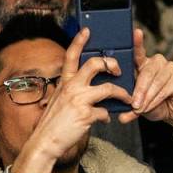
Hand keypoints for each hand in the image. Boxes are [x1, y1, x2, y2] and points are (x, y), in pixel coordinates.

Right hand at [10, 28, 129, 172]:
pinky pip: (105, 113)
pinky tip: (104, 120)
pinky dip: (107, 117)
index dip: (79, 41)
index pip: (71, 55)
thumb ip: (72, 92)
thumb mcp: (58, 101)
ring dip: (122, 93)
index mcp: (64, 82)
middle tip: (118, 70)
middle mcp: (71, 87)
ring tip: (127, 98)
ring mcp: (79, 100)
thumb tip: (88, 90)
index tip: (87, 30)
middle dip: (111, 64)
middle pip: (95, 64)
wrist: (44, 142)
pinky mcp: (86, 115)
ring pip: (109, 88)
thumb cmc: (52, 124)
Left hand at [121, 28, 172, 135]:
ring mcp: (170, 70)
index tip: (136, 32)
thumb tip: (122, 117)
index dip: (138, 42)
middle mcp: (158, 63)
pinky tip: (151, 105)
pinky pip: (165, 89)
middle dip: (139, 90)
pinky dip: (156, 99)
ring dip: (147, 97)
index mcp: (144, 64)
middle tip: (134, 103)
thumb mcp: (138, 105)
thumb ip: (130, 108)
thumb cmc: (153, 103)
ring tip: (141, 108)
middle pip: (147, 71)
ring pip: (155, 82)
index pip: (139, 51)